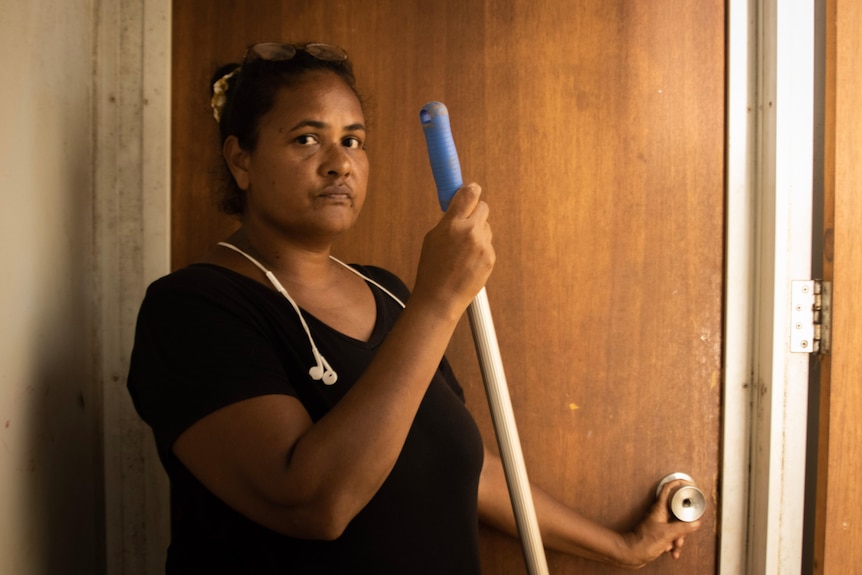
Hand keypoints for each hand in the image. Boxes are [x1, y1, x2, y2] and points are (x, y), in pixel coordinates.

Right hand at [412, 183, 494, 317]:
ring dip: (478, 233)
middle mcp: (470, 231)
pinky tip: (468, 262)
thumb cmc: (432, 269)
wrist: (441, 297)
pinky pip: (488, 244)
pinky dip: (480, 249)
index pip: (469, 194)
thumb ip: (449, 220)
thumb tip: (459, 205)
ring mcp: (483, 245)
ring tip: (462, 251)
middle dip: (476, 212)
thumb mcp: (433, 238)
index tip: (472, 189)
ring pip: (486, 227)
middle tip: (467, 221)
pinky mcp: (490, 257)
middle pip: (483, 207)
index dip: (471, 189)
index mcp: (452, 224)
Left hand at [616, 479, 702, 567]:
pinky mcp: (659, 532)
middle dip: (684, 526)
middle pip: (678, 512)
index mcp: (659, 508)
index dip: (678, 483)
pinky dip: (673, 544)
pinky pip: (671, 535)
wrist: (631, 553)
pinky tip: (671, 551)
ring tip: (674, 546)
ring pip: (676, 526)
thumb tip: (695, 523)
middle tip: (682, 535)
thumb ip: (683, 528)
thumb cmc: (644, 542)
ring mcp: (659, 522)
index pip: (668, 488)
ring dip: (678, 538)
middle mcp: (659, 513)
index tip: (688, 484)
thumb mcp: (668, 534)